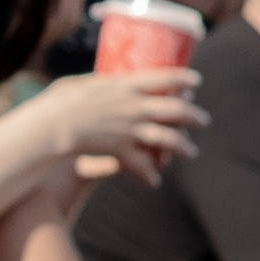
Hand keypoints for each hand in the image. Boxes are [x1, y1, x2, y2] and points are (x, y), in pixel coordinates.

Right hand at [42, 65, 202, 187]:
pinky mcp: (123, 151)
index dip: (184, 79)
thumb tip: (104, 82)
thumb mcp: (83, 83)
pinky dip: (150, 175)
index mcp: (127, 85)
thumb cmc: (62, 99)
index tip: (197, 81)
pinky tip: (155, 183)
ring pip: (169, 139)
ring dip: (184, 147)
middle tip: (204, 120)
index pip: (166, 77)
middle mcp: (136, 106)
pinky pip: (143, 166)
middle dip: (194, 116)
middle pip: (176, 110)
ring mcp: (132, 130)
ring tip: (193, 152)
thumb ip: (99, 84)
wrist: (55, 125)